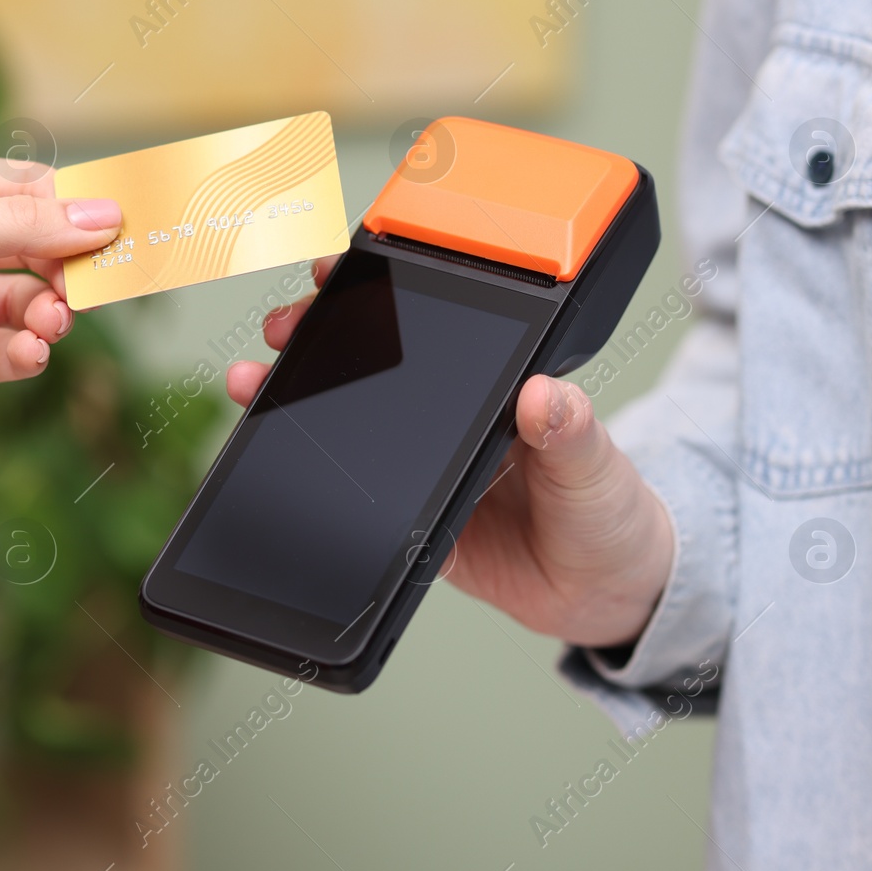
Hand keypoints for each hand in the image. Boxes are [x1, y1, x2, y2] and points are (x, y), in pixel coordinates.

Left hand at [0, 154, 121, 431]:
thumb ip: (21, 228)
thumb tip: (104, 216)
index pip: (26, 192)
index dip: (76, 209)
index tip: (127, 227)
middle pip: (32, 252)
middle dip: (68, 268)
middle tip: (101, 285)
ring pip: (19, 307)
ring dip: (46, 314)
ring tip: (51, 323)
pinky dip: (20, 354)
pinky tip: (29, 352)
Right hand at [226, 257, 674, 648]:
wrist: (610, 596)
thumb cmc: (616, 517)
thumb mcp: (602, 468)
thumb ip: (574, 433)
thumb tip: (546, 394)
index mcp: (500, 393)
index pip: (433, 332)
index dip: (380, 298)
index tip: (338, 274)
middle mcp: (459, 423)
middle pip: (376, 370)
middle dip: (319, 339)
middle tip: (281, 327)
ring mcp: (431, 471)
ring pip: (355, 426)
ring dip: (299, 402)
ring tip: (254, 386)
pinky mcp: (416, 523)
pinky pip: (356, 496)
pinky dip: (312, 477)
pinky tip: (274, 457)